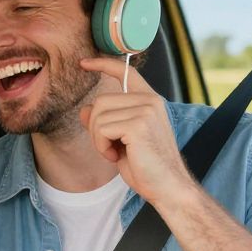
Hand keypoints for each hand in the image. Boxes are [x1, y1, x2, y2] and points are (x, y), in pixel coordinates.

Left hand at [78, 57, 196, 206]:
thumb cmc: (146, 167)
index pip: (126, 72)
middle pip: (101, 101)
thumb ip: (105, 122)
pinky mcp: (138, 124)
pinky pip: (101, 128)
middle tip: (110, 147)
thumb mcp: (120, 140)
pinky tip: (116, 156)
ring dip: (98, 140)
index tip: (84, 63)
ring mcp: (146, 110)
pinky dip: (101, 146)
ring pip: (98, 114)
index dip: (103, 64)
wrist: (167, 187)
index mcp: (149, 101)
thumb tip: (84, 109)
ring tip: (115, 152)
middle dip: (95, 127)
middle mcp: (150, 100)